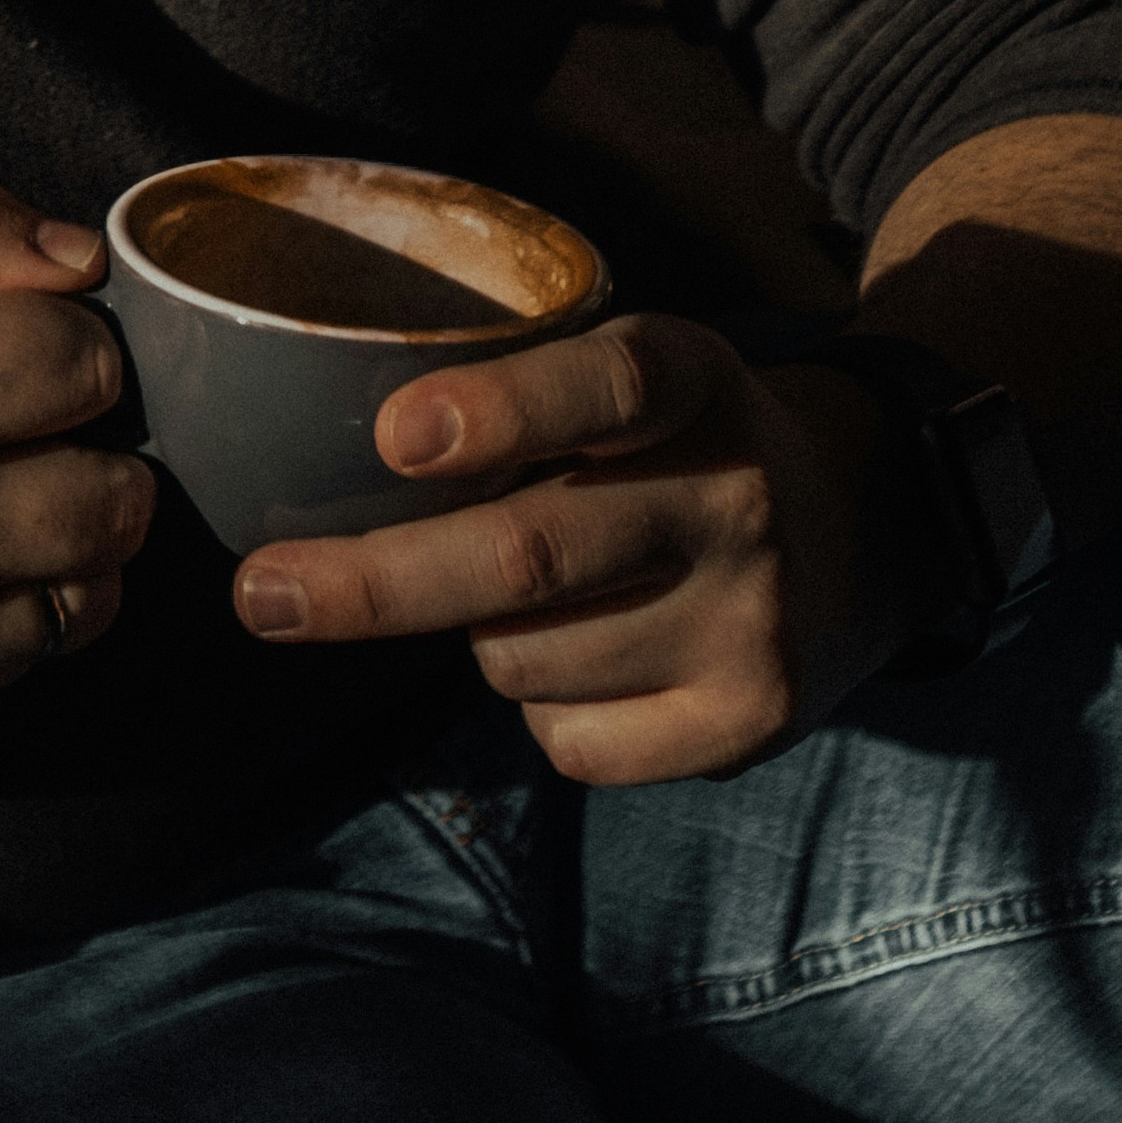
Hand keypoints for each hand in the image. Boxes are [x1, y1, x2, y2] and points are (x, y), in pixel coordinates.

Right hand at [0, 165, 153, 732]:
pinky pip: (46, 647)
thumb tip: (80, 262)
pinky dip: (31, 598)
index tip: (8, 345)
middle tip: (17, 425)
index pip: (89, 359)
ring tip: (2, 491)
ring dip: (71, 529)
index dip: (59, 341)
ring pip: (97, 577)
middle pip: (117, 488)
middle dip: (84, 445)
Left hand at [228, 316, 952, 786]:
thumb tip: (325, 479)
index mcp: (696, 382)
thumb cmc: (673, 447)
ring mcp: (751, 620)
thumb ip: (518, 405)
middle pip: (528, 557)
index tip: (393, 437)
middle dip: (375, 583)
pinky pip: (569, 742)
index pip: (610, 384)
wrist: (858, 536)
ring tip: (540, 599)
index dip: (503, 410)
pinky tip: (593, 659)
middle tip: (263, 597)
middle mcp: (735, 497)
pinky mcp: (748, 724)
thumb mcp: (626, 380)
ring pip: (522, 658)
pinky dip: (541, 711)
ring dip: (479, 638)